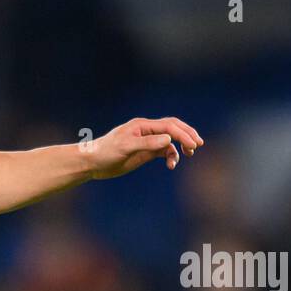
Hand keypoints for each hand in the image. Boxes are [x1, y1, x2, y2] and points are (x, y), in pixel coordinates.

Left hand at [86, 116, 202, 178]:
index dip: (183, 134)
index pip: (169, 126)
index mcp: (142, 126)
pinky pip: (163, 151)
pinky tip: (171, 165)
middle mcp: (147, 131)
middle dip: (187, 135)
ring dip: (180, 147)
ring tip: (187, 155)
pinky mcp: (145, 152)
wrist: (92, 163)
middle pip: (173, 128)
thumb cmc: (105, 152)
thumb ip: (147, 143)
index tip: (193, 145)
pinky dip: (170, 156)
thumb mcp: (126, 147)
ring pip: (170, 141)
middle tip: (198, 145)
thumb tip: (168, 140)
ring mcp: (146, 141)